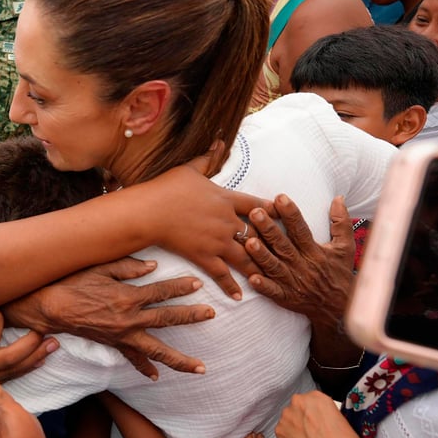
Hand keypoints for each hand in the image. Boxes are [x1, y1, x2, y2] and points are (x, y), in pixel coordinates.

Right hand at [2, 257, 210, 378]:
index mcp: (128, 297)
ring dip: (181, 360)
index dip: (181, 286)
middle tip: (212, 314)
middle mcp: (130, 320)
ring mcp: (122, 335)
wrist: (49, 308)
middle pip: (168, 319)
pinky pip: (132, 359)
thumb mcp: (100, 268)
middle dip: (192, 316)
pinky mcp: (113, 344)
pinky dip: (144, 368)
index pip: (162, 291)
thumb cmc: (72, 282)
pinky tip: (156, 376)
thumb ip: (128, 267)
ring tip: (200, 368)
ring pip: (157, 350)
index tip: (198, 283)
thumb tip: (154, 266)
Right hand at [148, 152, 276, 300]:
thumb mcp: (189, 169)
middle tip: (288, 254)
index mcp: (226, 198)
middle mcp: (227, 221)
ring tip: (272, 279)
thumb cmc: (166, 188)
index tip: (286, 215)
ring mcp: (217, 240)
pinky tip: (240, 297)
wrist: (148, 211)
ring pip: (246, 258)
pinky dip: (231, 286)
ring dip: (260, 268)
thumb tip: (219, 140)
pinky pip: (222, 274)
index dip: (273, 210)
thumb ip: (207, 158)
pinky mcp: (204, 256)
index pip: (257, 205)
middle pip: (258, 235)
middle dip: (274, 245)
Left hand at [244, 194, 353, 328]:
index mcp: (314, 251)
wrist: (339, 308)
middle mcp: (302, 265)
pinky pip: (274, 292)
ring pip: (275, 267)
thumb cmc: (339, 273)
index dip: (291, 214)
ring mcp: (293, 282)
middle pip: (283, 245)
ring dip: (262, 255)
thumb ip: (341, 223)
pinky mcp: (287, 298)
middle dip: (269, 229)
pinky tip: (252, 278)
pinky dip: (264, 286)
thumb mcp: (346, 247)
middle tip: (255, 212)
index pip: (301, 229)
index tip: (279, 198)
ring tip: (248, 241)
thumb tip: (338, 197)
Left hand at [276, 391, 373, 437]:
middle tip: (315, 435)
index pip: (310, 401)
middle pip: (297, 410)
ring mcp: (285, 421)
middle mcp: (297, 405)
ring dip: (296, 432)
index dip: (314, 413)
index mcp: (315, 397)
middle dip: (303, 421)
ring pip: (288, 424)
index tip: (318, 421)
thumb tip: (319, 420)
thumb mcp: (341, 420)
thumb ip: (325, 414)